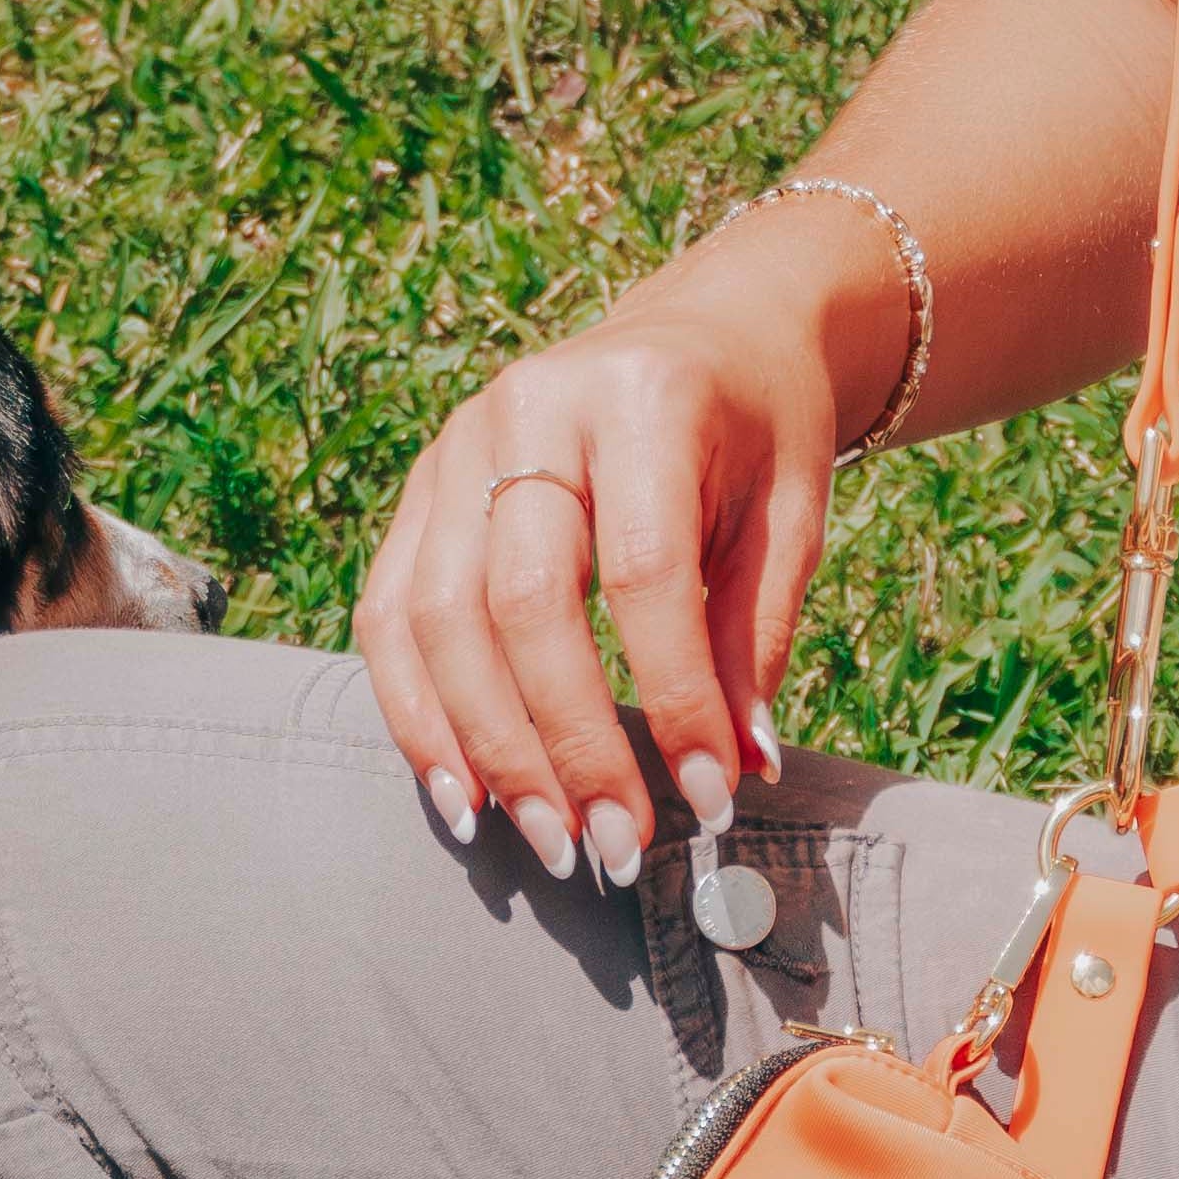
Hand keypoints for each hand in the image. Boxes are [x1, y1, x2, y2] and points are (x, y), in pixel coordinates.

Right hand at [351, 209, 907, 879]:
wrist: (707, 329)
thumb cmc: (756, 432)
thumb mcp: (789, 515)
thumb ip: (757, 636)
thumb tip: (739, 765)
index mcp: (645, 401)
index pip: (644, 574)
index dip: (673, 697)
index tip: (706, 799)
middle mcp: (532, 409)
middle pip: (522, 602)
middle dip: (563, 743)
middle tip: (609, 848)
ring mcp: (458, 444)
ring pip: (436, 615)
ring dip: (481, 746)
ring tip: (538, 839)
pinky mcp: (421, 484)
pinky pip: (390, 611)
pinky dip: (417, 712)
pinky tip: (463, 792)